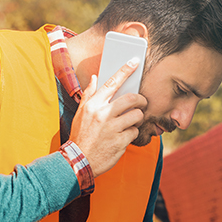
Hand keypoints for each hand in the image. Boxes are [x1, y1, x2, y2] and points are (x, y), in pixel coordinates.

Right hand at [69, 60, 146, 175]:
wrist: (79, 160)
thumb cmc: (80, 135)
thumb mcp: (80, 114)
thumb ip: (89, 95)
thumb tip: (96, 78)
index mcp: (93, 105)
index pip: (112, 82)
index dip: (125, 70)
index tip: (135, 61)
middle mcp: (103, 114)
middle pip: (132, 99)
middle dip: (141, 100)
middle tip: (142, 104)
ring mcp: (112, 128)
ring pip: (136, 116)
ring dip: (137, 119)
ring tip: (131, 123)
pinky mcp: (120, 142)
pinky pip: (134, 132)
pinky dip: (132, 133)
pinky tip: (124, 136)